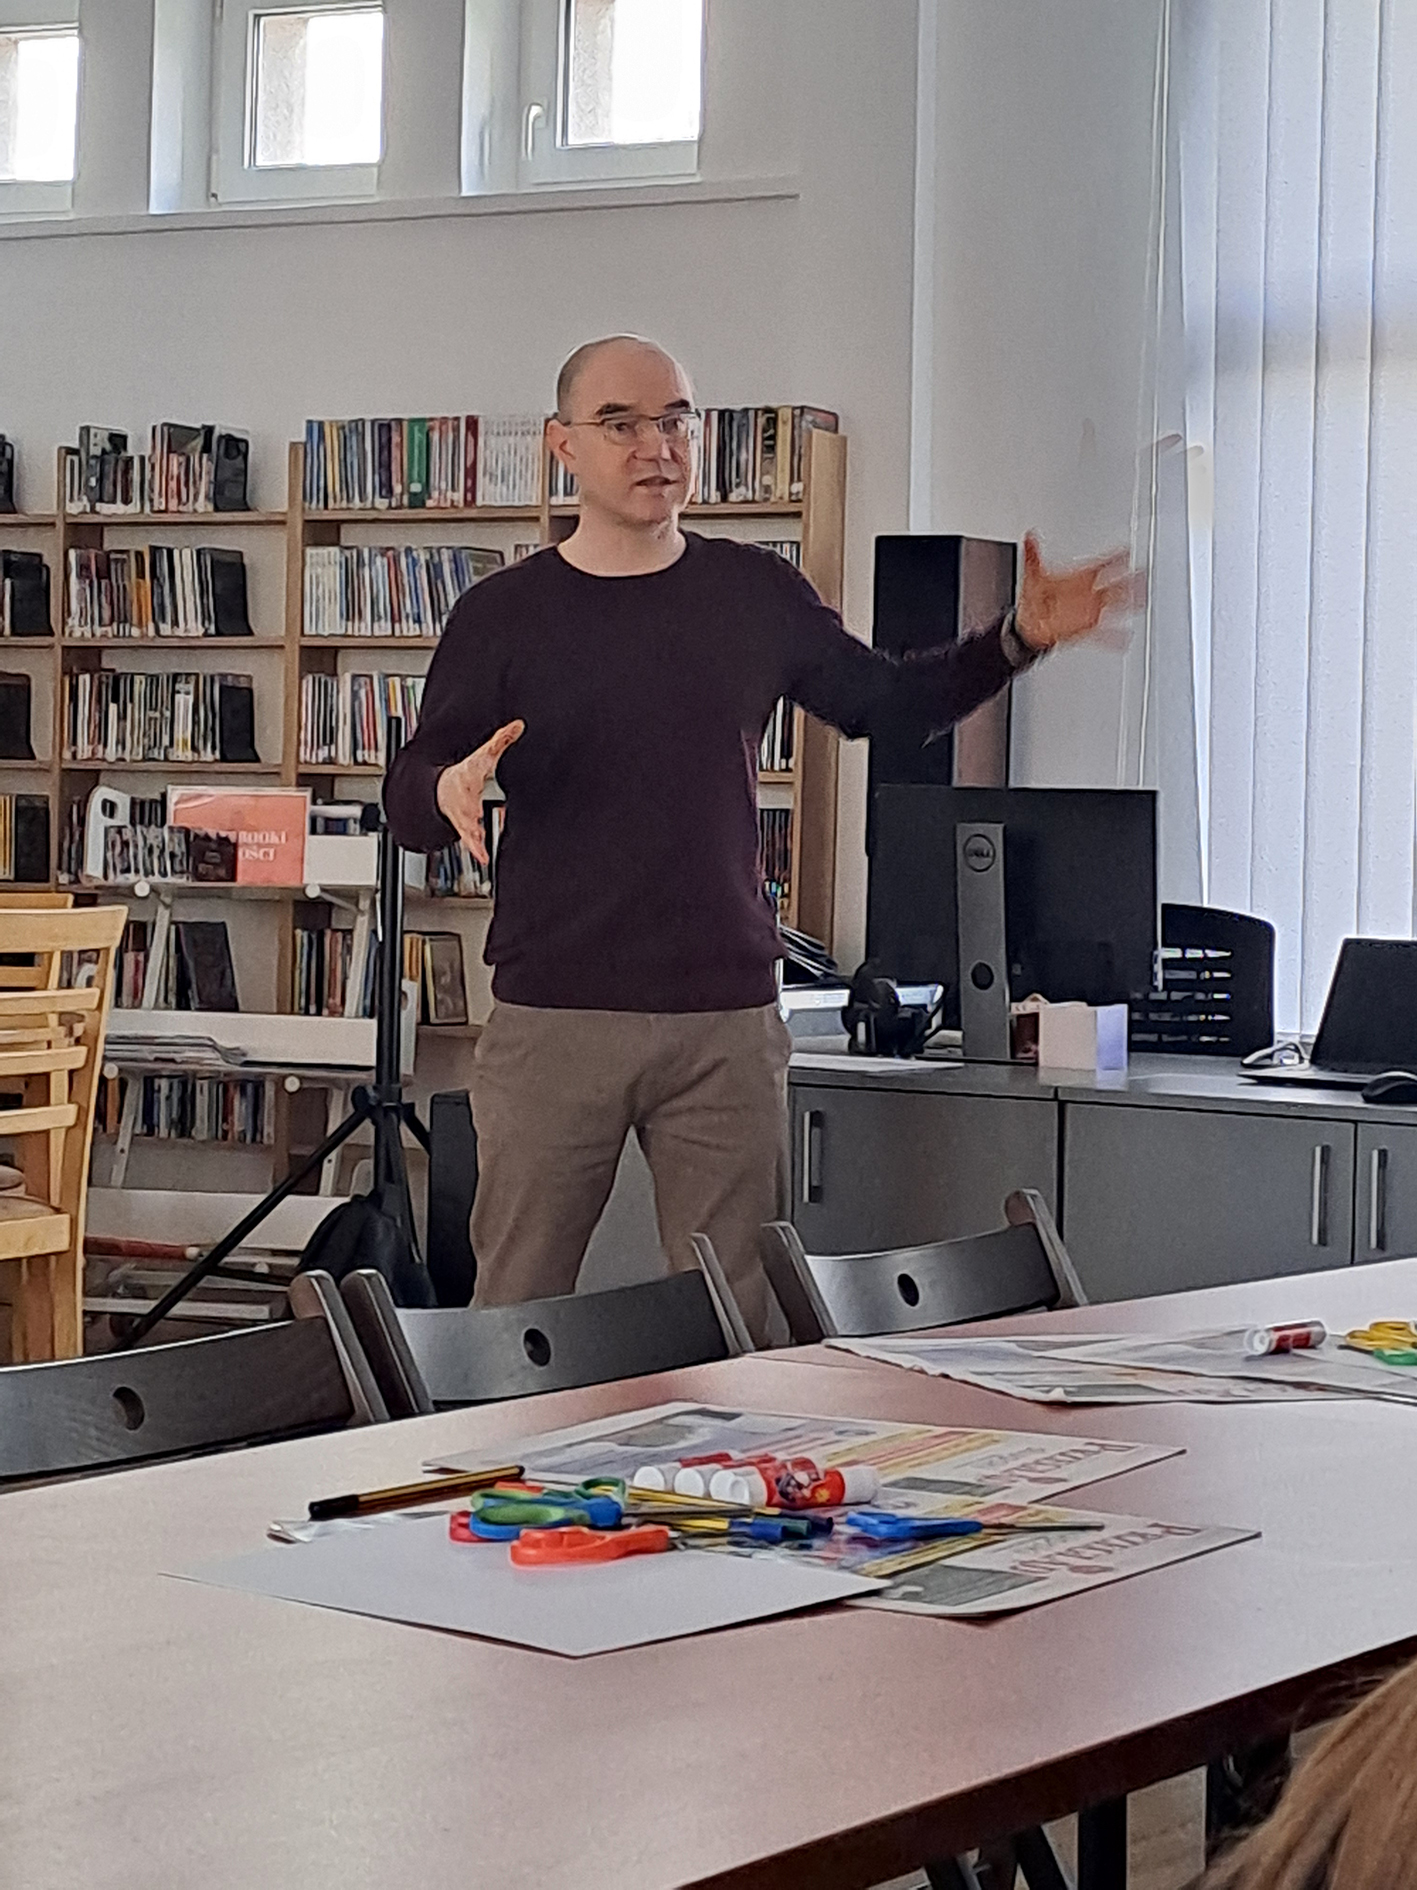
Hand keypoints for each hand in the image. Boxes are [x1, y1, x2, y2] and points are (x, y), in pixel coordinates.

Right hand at [436, 720, 523, 864]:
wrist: (443, 790)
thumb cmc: (466, 774)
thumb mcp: (483, 756)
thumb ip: (501, 741)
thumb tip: (518, 725)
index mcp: (468, 778)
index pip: (472, 774)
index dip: (474, 777)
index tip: (478, 780)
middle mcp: (465, 799)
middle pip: (469, 808)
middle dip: (472, 816)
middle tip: (477, 822)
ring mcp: (464, 816)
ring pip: (468, 828)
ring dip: (474, 838)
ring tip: (481, 850)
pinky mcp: (466, 829)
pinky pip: (471, 841)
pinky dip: (477, 850)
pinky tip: (484, 858)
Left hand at [1015, 532, 1146, 650]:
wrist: (1029, 624)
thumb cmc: (1034, 599)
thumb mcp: (1033, 574)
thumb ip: (1033, 556)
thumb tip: (1029, 536)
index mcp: (1079, 577)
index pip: (1102, 563)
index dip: (1115, 556)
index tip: (1127, 551)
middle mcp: (1088, 592)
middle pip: (1114, 583)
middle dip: (1130, 579)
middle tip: (1143, 573)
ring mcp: (1089, 610)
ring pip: (1114, 604)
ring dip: (1128, 602)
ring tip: (1142, 599)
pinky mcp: (1086, 627)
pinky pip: (1103, 633)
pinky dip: (1114, 636)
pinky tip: (1124, 636)